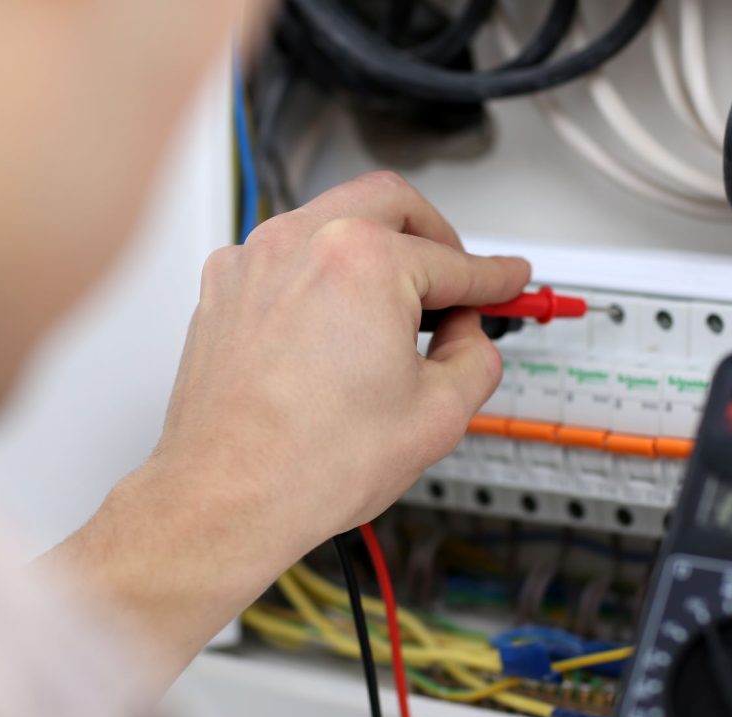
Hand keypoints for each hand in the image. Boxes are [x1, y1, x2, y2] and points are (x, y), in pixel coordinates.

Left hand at [48, 172, 529, 681]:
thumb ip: (476, 357)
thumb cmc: (307, 464)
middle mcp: (302, 243)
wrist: (227, 497)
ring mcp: (255, 261)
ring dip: (373, 248)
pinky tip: (335, 325)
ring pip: (332, 219)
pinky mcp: (224, 288)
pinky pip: (285, 256)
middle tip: (456, 280)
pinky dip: (319, 274)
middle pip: (391, 203)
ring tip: (394, 309)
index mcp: (362, 261)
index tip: (507, 281)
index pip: (453, 260)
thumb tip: (470, 337)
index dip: (494, 278)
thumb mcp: (438, 415)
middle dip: (435, 236)